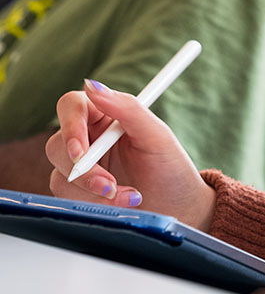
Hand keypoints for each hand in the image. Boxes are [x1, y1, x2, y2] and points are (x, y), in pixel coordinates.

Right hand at [45, 79, 215, 230]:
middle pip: (58, 145)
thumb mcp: (156, 135)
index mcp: (104, 114)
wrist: (177, 208)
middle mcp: (89, 138)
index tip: (81, 153)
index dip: (70, 127)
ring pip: (61, 176)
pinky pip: (68, 199)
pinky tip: (122, 204)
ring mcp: (82, 167)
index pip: (71, 106)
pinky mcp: (79, 194)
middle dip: (84, 170)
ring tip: (130, 196)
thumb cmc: (170, 168)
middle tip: (110, 185)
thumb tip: (92, 85)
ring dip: (93, 192)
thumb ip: (128, 108)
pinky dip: (94, 205)